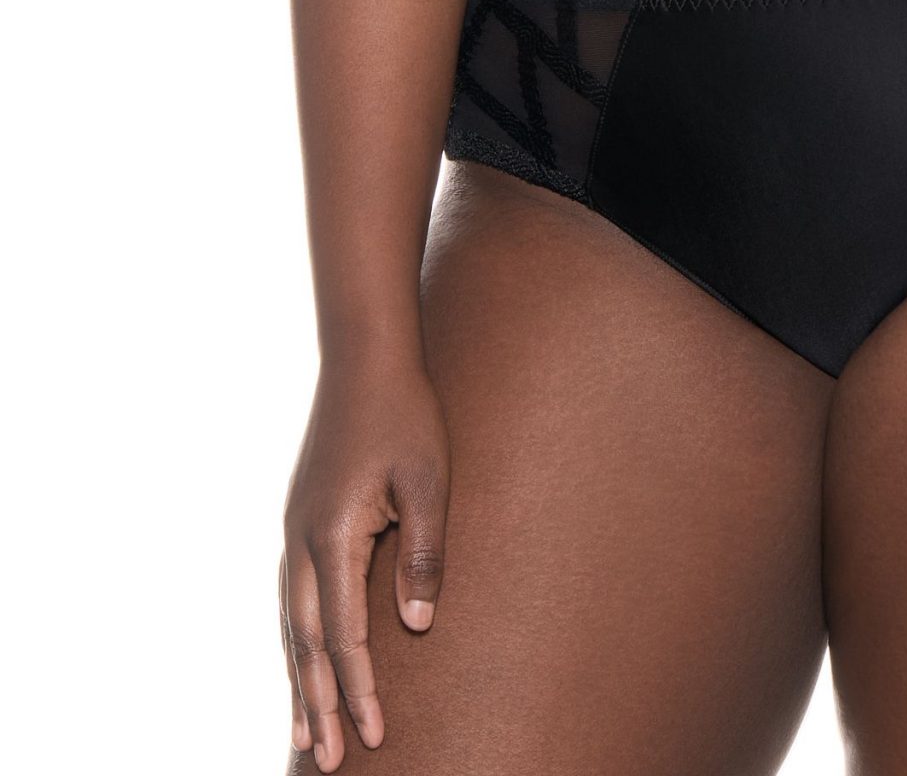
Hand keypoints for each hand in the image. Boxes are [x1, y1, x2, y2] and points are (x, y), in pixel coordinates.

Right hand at [280, 354, 450, 768]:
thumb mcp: (429, 480)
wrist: (365, 357)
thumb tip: (417, 627)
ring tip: (305, 735)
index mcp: (333, 535)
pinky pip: (291, 597)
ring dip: (299, 680)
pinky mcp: (300, 520)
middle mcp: (302, 542)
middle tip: (328, 764)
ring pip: (291, 625)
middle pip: (307, 643)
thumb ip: (423, 554)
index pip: (345, 636)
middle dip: (319, 705)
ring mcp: (294, 531)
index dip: (361, 690)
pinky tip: (301, 660)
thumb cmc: (407, 414)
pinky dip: (294, 640)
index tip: (375, 738)